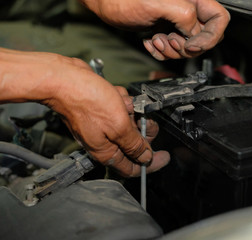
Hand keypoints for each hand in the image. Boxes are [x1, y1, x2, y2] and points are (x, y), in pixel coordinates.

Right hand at [47, 57, 169, 176]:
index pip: (133, 167)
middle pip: (134, 144)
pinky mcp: (102, 111)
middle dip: (143, 130)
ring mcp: (102, 125)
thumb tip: (145, 158)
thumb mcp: (119, 125)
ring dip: (131, 111)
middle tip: (146, 119)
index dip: (151, 164)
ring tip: (124, 103)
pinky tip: (116, 95)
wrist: (65, 79)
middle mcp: (104, 141)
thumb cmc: (87, 100)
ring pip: (128, 123)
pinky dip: (121, 101)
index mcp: (107, 151)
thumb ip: (133, 144)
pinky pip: (120, 109)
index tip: (164, 156)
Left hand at [80, 0, 229, 59]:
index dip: (210, 36)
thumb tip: (195, 34)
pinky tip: (150, 42)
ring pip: (188, 47)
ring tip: (155, 40)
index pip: (219, 19)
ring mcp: (177, 22)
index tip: (192, 45)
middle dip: (187, 46)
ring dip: (171, 50)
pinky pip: (173, 50)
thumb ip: (184, 16)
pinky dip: (161, 52)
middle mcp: (188, 10)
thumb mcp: (159, 4)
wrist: (106, 3)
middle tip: (169, 40)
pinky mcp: (167, 31)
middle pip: (205, 37)